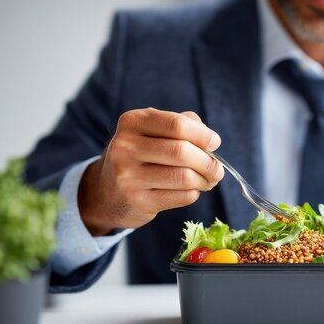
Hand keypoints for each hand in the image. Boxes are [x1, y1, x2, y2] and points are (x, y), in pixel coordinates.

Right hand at [78, 108, 223, 235]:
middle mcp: (125, 147)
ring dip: (205, 180)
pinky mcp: (137, 201)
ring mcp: (128, 176)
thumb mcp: (152, 132)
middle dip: (208, 162)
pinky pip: (181, 196)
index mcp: (133, 122)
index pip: (177, 124)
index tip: (215, 143)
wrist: (106, 192)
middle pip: (182, 152)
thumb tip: (211, 140)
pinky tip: (191, 190)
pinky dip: (194, 193)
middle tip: (217, 169)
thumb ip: (182, 125)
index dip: (203, 135)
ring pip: (184, 176)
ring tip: (208, 180)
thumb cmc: (141, 156)